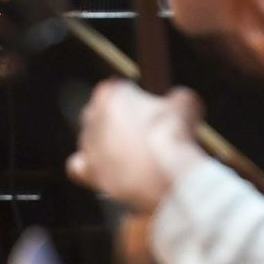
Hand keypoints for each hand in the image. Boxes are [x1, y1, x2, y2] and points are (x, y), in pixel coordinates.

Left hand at [66, 81, 207, 213]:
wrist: (165, 173)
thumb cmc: (173, 134)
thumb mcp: (185, 104)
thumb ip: (176, 98)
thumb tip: (179, 101)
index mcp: (109, 93)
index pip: (117, 90)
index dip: (134, 99)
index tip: (148, 108)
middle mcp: (91, 116)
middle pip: (100, 114)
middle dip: (117, 121)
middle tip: (141, 132)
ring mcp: (87, 144)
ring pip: (91, 140)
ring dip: (107, 145)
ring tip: (132, 156)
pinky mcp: (88, 170)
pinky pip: (78, 166)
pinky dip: (90, 168)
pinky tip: (107, 170)